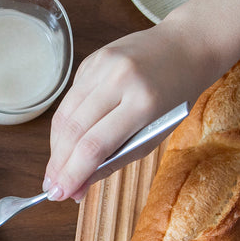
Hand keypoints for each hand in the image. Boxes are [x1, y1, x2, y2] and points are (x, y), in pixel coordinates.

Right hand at [42, 21, 209, 201]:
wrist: (187, 46)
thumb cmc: (175, 96)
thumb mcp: (153, 135)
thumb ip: (113, 161)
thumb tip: (78, 187)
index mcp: (143, 102)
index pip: (94, 146)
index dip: (72, 174)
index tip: (59, 194)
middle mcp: (119, 79)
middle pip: (73, 131)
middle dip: (58, 164)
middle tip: (51, 187)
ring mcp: (102, 65)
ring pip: (64, 115)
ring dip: (56, 147)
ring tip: (56, 169)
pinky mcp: (91, 60)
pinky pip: (69, 99)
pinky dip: (65, 124)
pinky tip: (67, 140)